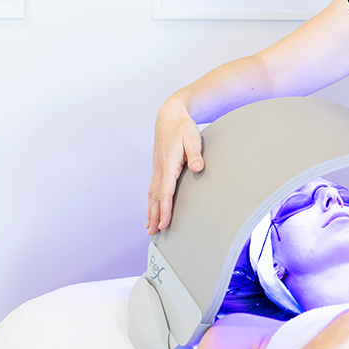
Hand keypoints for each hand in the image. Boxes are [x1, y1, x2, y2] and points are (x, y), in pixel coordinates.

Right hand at [147, 98, 204, 234]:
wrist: (169, 115)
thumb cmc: (182, 127)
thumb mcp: (193, 138)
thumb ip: (195, 154)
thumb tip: (198, 168)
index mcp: (168, 164)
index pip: (165, 191)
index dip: (165, 209)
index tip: (164, 223)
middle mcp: (160, 168)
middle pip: (155, 197)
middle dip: (154, 216)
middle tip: (153, 233)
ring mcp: (157, 168)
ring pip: (151, 194)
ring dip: (150, 211)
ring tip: (149, 227)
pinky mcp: (158, 167)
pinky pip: (153, 187)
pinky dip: (151, 201)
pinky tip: (151, 208)